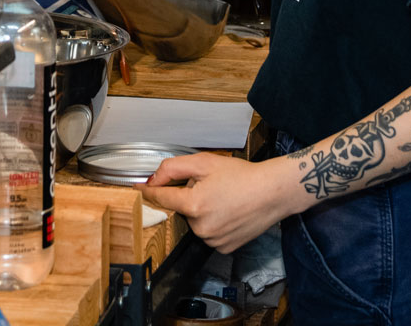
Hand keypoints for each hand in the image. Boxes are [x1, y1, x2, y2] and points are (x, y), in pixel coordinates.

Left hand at [139, 153, 306, 253]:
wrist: (273, 192)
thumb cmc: (243, 175)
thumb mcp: (205, 162)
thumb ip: (173, 168)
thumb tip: (153, 180)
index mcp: (194, 205)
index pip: (162, 198)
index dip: (149, 191)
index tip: (138, 189)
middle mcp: (201, 227)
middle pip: (182, 209)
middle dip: (190, 197)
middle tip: (213, 187)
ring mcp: (213, 240)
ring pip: (196, 223)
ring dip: (202, 211)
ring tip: (224, 199)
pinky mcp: (224, 248)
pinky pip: (209, 234)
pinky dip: (215, 224)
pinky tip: (229, 212)